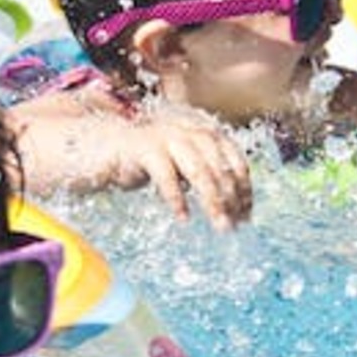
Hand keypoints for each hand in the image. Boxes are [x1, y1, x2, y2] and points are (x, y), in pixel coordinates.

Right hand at [97, 113, 253, 229]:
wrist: (110, 146)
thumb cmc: (153, 158)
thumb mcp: (186, 162)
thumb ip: (209, 172)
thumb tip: (237, 205)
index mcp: (205, 130)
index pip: (235, 159)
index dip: (244, 188)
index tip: (246, 215)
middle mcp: (191, 130)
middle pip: (220, 168)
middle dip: (232, 199)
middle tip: (236, 226)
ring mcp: (168, 137)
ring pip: (200, 172)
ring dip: (213, 202)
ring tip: (220, 225)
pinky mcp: (146, 149)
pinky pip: (166, 177)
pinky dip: (177, 199)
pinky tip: (184, 218)